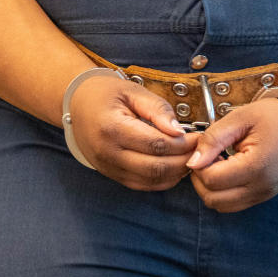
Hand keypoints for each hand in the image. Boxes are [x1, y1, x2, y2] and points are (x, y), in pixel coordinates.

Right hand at [68, 74, 193, 189]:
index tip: (198, 136)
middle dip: (183, 160)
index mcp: (112, 128)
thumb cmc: (106, 94)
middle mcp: (108, 153)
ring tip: (190, 156)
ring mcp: (109, 168)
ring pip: (150, 181)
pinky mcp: (113, 175)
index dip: (182, 144)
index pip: (155, 144)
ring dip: (175, 173)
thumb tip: (179, 130)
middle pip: (155, 167)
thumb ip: (157, 109)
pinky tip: (175, 166)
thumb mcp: (133, 91)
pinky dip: (163, 179)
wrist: (78, 105)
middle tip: (199, 149)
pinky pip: (142, 185)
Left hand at [186, 98, 277, 212]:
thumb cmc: (273, 116)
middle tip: (207, 157)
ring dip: (211, 188)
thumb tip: (193, 162)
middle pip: (213, 199)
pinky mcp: (264, 196)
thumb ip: (214, 138)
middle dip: (201, 179)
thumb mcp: (240, 117)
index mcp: (257, 165)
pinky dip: (223, 192)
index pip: (212, 180)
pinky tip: (228, 170)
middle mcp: (262, 187)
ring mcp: (264, 195)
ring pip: (222, 206)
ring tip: (219, 163)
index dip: (199, 165)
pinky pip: (234, 204)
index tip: (204, 149)